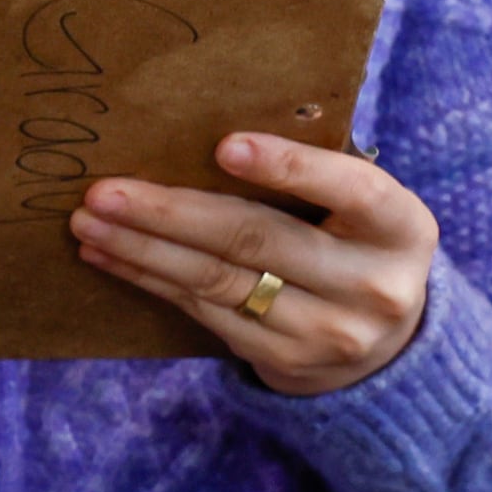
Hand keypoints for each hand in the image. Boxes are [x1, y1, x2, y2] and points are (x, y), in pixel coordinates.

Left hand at [70, 134, 437, 396]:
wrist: (385, 346)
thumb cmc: (356, 244)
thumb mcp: (361, 210)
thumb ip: (313, 175)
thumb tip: (203, 132)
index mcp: (402, 227)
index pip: (351, 189)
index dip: (289, 167)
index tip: (225, 147)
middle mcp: (372, 284)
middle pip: (256, 239)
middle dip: (171, 213)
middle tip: (105, 191)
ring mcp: (327, 330)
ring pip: (217, 280)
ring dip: (142, 248)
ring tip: (89, 222)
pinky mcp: (283, 359)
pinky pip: (202, 311)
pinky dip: (149, 278)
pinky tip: (108, 256)